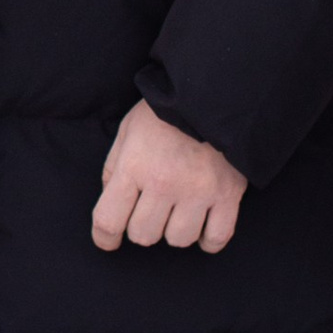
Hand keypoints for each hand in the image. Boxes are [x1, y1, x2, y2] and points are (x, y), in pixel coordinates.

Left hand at [92, 97, 245, 253]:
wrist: (215, 92)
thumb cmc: (165, 111)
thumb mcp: (128, 130)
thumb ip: (115, 168)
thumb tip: (112, 203)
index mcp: (134, 166)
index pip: (108, 220)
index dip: (104, 238)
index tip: (108, 240)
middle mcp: (164, 183)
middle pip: (143, 235)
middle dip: (142, 226)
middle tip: (151, 208)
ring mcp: (198, 191)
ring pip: (178, 240)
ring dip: (175, 230)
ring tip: (179, 209)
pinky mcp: (228, 195)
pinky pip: (216, 238)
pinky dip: (208, 239)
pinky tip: (202, 226)